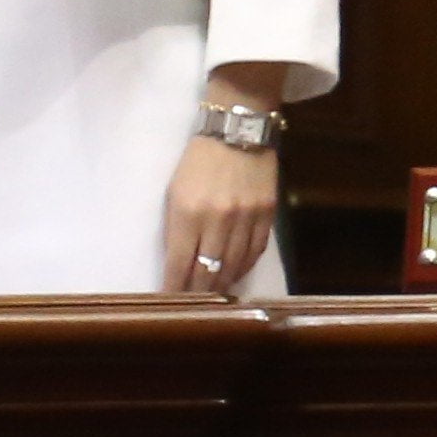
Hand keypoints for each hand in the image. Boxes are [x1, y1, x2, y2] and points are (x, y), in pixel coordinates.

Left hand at [161, 134, 278, 292]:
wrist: (238, 131)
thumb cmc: (197, 161)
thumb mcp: (175, 192)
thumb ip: (177, 228)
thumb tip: (182, 263)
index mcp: (188, 213)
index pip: (179, 264)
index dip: (174, 288)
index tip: (169, 302)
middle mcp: (218, 220)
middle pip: (208, 271)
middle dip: (198, 292)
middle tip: (193, 305)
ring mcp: (246, 218)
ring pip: (233, 266)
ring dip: (221, 284)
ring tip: (214, 294)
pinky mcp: (267, 214)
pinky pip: (255, 252)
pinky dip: (244, 267)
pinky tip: (236, 273)